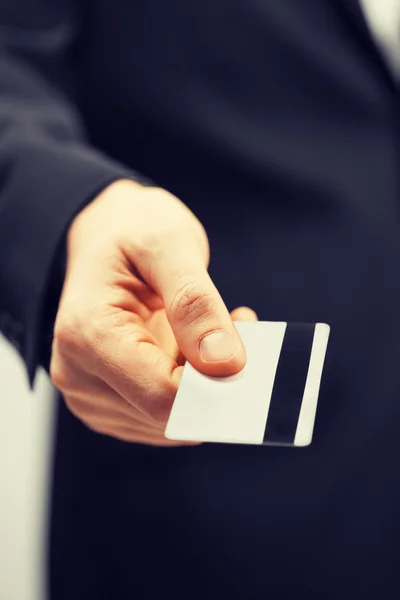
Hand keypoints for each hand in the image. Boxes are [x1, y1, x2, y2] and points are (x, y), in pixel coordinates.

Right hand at [50, 180, 256, 444]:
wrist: (105, 234)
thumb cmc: (132, 229)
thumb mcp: (167, 244)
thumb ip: (194, 303)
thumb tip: (225, 365)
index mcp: (87, 334)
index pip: (162, 396)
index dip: (216, 385)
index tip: (247, 347)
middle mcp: (78, 374)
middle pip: (168, 416)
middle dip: (214, 380)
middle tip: (235, 324)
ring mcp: (91, 394)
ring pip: (172, 424)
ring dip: (207, 384)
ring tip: (215, 326)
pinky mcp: (110, 403)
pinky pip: (166, 419)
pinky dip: (194, 389)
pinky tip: (198, 347)